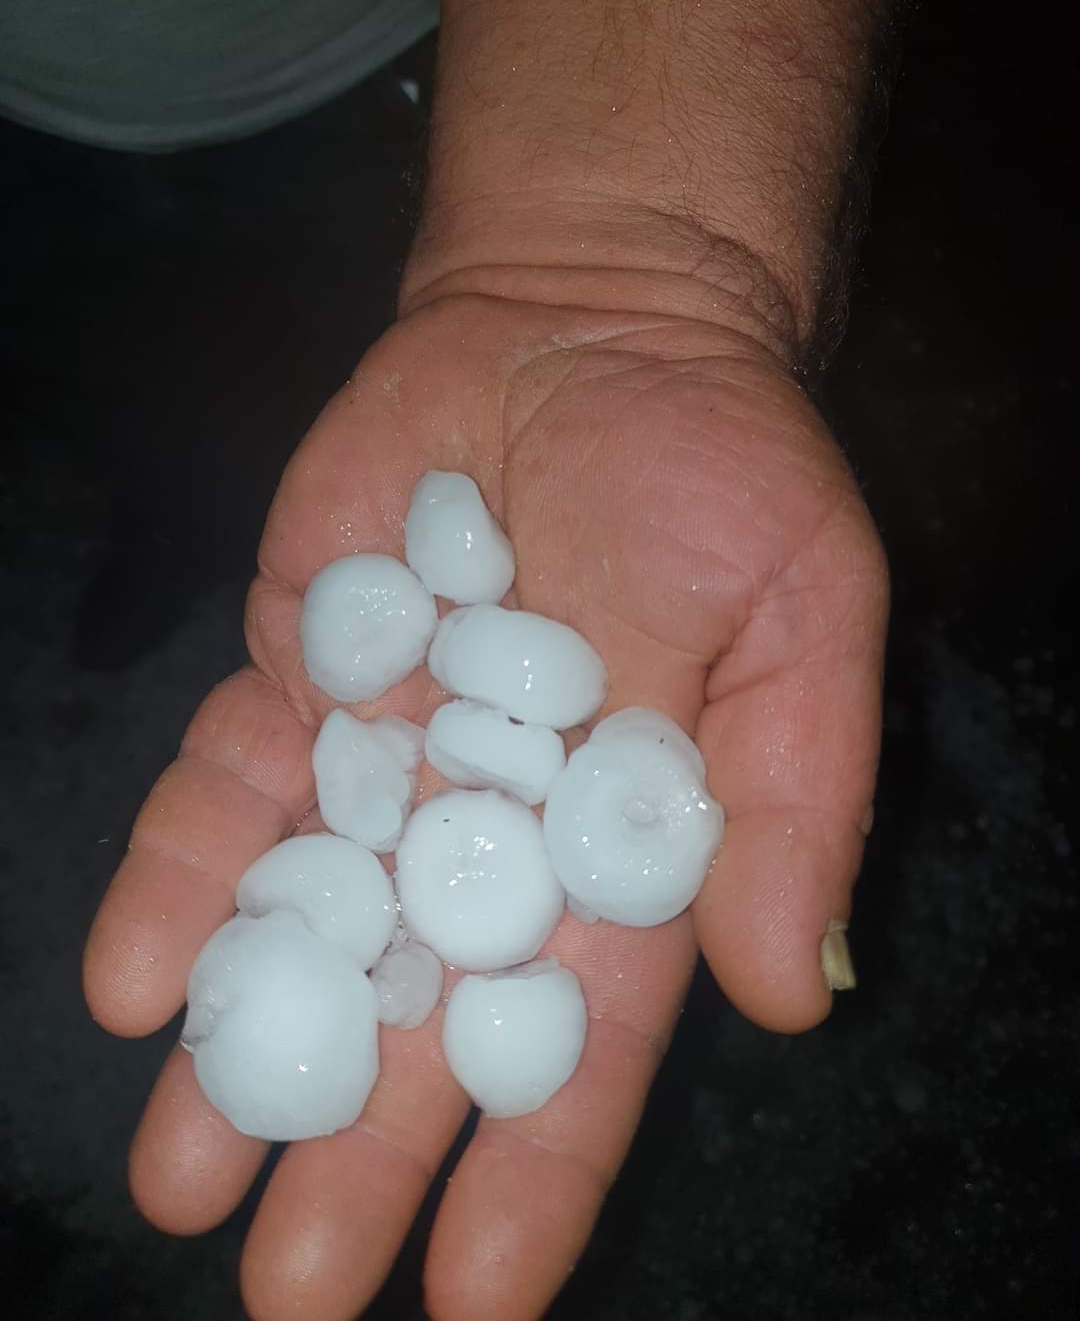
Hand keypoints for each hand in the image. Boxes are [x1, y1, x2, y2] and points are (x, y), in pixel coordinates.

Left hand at [84, 287, 887, 1320]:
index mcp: (628, 841)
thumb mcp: (804, 615)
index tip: (474, 1303)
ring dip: (243, 1049)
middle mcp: (496, 820)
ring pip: (310, 923)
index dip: (536, 1166)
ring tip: (179, 1183)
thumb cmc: (722, 468)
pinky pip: (230, 790)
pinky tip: (136, 980)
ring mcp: (388, 749)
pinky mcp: (302, 671)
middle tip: (284, 1295)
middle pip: (425, 1009)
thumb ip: (794, 800)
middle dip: (359, 1148)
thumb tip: (788, 993)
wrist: (592, 323)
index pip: (582, 1033)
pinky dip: (183, 876)